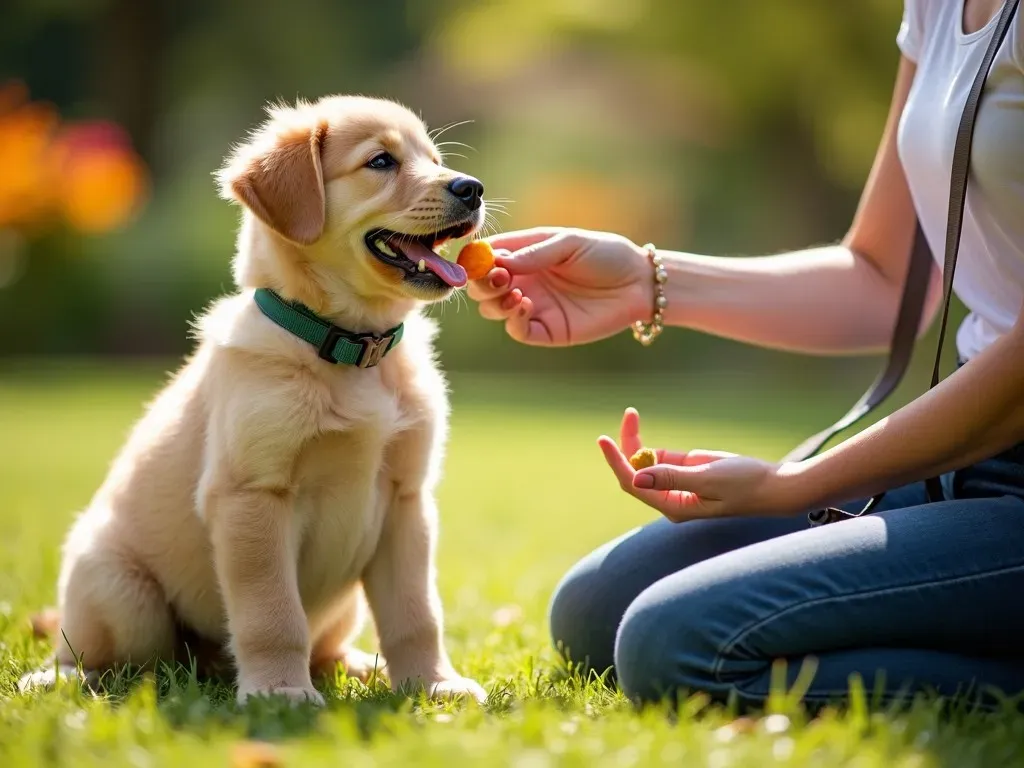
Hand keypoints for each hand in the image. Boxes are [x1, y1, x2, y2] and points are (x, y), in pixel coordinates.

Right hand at [467, 227, 652, 345]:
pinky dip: (513, 319)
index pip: (486, 256)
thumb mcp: (570, 243)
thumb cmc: (606, 255)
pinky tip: (526, 305)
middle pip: (482, 286)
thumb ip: (535, 253)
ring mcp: (533, 306)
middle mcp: (524, 280)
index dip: (475, 259)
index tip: (476, 259)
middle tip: (498, 277)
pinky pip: (518, 330)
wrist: (638, 284)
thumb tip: (498, 262)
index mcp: (524, 254)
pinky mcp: (546, 330)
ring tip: (515, 292)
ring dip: (494, 301)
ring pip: (493, 309)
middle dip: (480, 282)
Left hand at [598, 409, 807, 521]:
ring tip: (631, 414)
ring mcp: (676, 484)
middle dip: (623, 446)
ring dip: (632, 440)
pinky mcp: (684, 471)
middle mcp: (669, 498)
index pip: (634, 484)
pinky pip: (656, 457)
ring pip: (642, 462)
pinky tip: (637, 424)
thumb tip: (637, 479)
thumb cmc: (745, 485)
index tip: (604, 439)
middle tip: (628, 415)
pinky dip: (645, 443)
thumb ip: (672, 477)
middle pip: (633, 472)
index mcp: (673, 506)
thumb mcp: (708, 480)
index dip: (616, 461)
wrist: (772, 484)